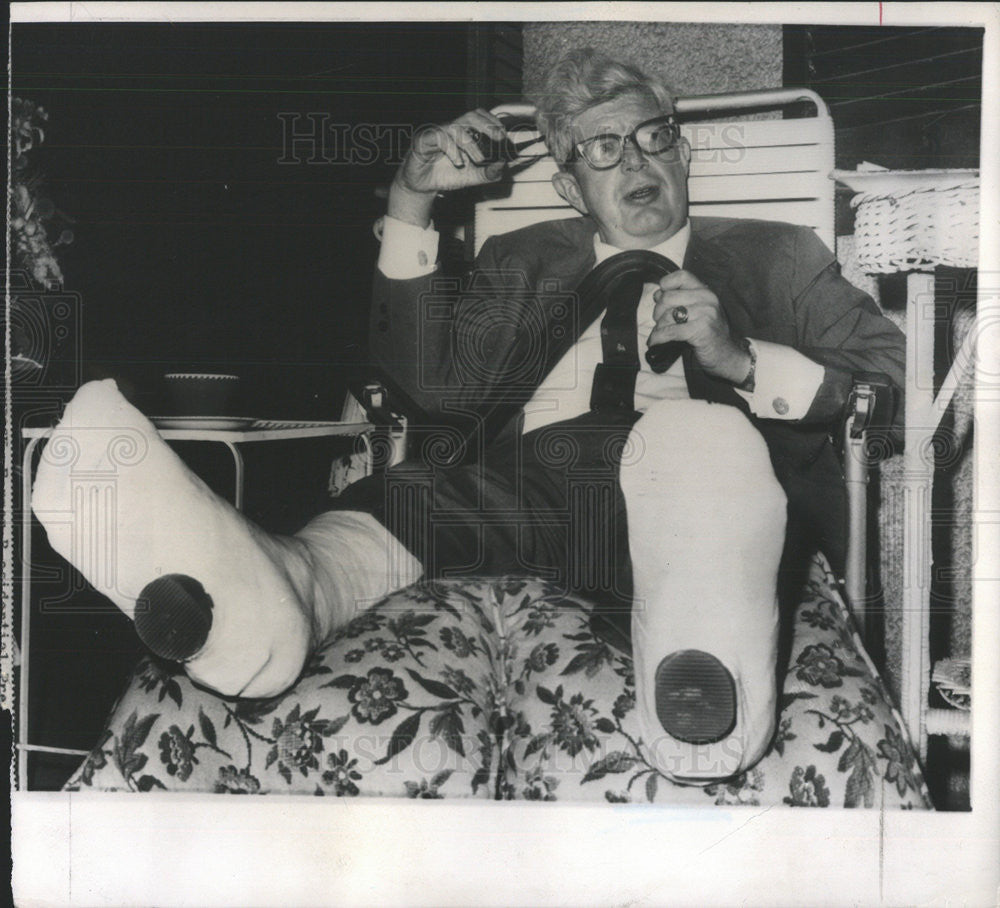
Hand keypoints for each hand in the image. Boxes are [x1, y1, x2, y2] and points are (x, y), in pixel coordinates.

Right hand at [388, 109, 508, 227]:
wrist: (423, 186)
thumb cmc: (445, 176)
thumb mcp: (472, 177)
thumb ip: (488, 172)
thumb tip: (502, 164)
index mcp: (463, 134)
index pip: (480, 117)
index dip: (492, 122)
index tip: (504, 134)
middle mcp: (451, 129)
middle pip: (470, 116)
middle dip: (487, 125)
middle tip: (498, 138)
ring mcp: (438, 132)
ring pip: (457, 127)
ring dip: (471, 143)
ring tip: (478, 159)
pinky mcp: (425, 139)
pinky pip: (440, 137)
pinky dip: (453, 150)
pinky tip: (458, 162)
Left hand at [648, 270, 751, 383]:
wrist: (727, 355)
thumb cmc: (708, 334)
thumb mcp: (698, 311)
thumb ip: (681, 300)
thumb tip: (657, 294)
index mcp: (706, 291)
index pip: (682, 276)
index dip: (666, 284)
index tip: (660, 297)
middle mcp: (707, 299)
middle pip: (668, 297)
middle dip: (658, 312)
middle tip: (660, 322)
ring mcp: (705, 314)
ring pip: (668, 315)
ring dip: (658, 327)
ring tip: (660, 333)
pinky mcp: (701, 330)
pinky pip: (670, 331)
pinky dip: (659, 338)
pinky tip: (655, 342)